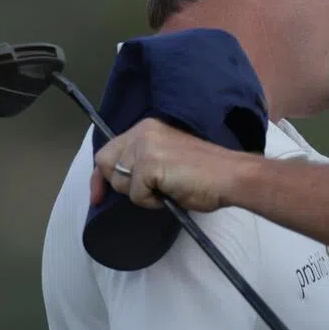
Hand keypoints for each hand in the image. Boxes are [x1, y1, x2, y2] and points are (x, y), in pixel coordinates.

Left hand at [91, 118, 248, 212]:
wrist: (231, 176)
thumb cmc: (208, 174)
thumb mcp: (168, 159)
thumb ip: (145, 162)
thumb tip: (127, 181)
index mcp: (148, 128)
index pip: (109, 150)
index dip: (100, 176)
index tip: (97, 196)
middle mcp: (142, 132)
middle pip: (106, 163)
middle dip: (120, 184)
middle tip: (144, 194)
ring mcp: (145, 147)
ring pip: (120, 181)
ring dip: (141, 194)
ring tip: (167, 190)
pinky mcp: (149, 164)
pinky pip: (135, 193)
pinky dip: (150, 201)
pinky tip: (171, 193)